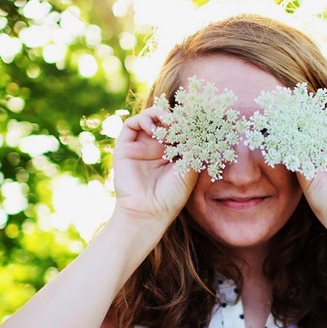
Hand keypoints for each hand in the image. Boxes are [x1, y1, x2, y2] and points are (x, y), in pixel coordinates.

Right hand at [111, 106, 197, 224]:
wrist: (148, 213)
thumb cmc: (172, 196)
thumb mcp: (190, 169)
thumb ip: (194, 147)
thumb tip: (201, 126)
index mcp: (173, 153)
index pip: (179, 128)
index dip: (187, 121)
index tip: (197, 120)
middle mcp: (156, 147)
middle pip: (165, 120)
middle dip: (175, 116)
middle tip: (183, 120)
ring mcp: (140, 146)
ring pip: (149, 118)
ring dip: (160, 114)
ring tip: (169, 123)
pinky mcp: (125, 147)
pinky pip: (131, 124)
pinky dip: (143, 119)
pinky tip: (154, 128)